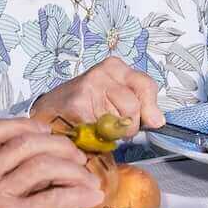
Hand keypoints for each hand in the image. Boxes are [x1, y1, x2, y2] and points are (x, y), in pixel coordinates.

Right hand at [0, 118, 104, 207]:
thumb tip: (9, 185)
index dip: (25, 126)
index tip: (44, 132)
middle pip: (28, 143)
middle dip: (59, 146)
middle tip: (75, 158)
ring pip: (44, 165)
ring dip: (74, 170)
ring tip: (88, 178)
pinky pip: (53, 198)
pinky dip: (77, 195)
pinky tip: (89, 198)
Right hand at [30, 57, 166, 134]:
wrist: (48, 111)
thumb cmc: (85, 104)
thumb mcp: (115, 94)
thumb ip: (141, 103)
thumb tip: (159, 120)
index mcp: (115, 67)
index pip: (146, 86)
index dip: (149, 108)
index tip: (147, 119)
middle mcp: (101, 73)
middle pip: (134, 106)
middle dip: (130, 124)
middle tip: (114, 124)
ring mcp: (87, 88)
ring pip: (119, 121)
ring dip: (113, 133)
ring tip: (100, 127)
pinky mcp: (76, 107)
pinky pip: (102, 132)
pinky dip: (99, 140)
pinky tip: (89, 131)